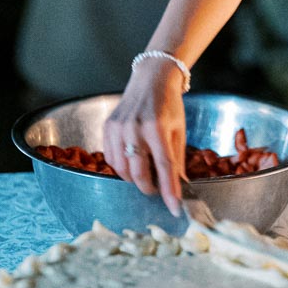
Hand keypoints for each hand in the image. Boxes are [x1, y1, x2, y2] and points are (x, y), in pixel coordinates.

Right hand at [102, 59, 186, 215]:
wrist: (152, 78)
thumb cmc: (169, 104)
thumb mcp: (179, 129)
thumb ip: (177, 158)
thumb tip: (179, 186)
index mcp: (158, 127)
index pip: (164, 167)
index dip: (169, 191)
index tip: (174, 208)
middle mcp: (135, 128)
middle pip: (138, 172)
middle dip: (148, 188)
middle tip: (156, 190)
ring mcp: (118, 127)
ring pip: (122, 169)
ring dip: (134, 178)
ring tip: (144, 174)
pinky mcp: (108, 127)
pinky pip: (111, 158)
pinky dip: (121, 166)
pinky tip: (131, 162)